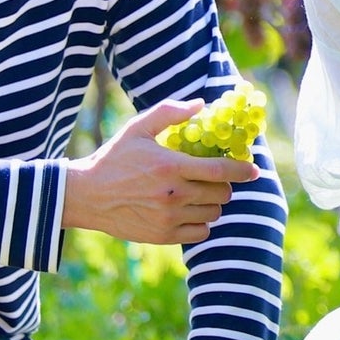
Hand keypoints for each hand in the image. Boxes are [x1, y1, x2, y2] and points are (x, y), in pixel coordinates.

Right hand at [62, 99, 260, 242]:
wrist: (86, 195)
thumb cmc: (114, 158)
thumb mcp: (138, 128)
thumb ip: (170, 113)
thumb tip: (201, 104)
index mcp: (171, 166)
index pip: (220, 170)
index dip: (243, 170)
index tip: (253, 169)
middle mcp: (174, 194)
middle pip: (222, 194)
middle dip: (224, 185)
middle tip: (213, 178)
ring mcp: (169, 218)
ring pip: (213, 213)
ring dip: (212, 203)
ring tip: (198, 193)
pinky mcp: (163, 235)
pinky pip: (201, 232)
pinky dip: (201, 222)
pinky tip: (188, 210)